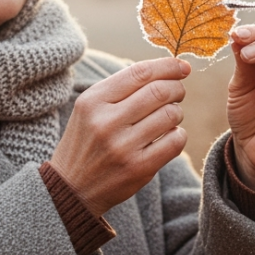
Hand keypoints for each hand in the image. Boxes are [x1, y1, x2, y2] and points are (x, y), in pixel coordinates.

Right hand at [50, 58, 189, 216]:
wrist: (72, 188)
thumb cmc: (87, 141)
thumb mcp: (90, 108)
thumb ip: (122, 88)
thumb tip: (167, 69)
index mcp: (93, 101)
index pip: (140, 73)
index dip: (167, 66)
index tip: (182, 67)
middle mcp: (106, 122)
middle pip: (159, 91)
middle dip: (176, 89)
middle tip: (177, 93)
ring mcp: (123, 146)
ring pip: (170, 115)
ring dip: (177, 112)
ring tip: (169, 116)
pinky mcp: (139, 168)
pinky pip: (175, 142)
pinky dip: (178, 135)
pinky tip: (169, 136)